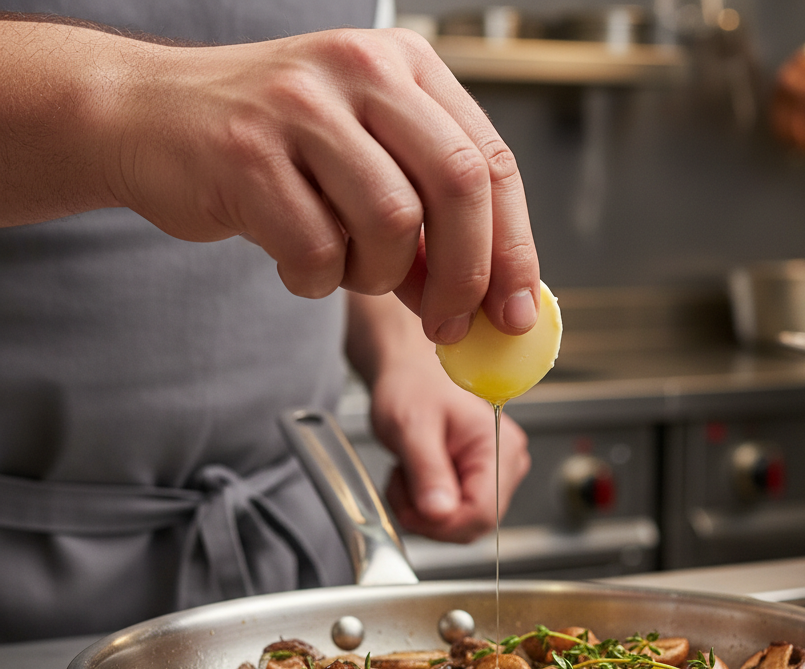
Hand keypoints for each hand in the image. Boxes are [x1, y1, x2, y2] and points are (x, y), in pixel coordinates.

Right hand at [111, 28, 540, 340]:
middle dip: (466, 276)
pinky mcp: (247, 153)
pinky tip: (295, 261)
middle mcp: (361, 69)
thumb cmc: (272, 150)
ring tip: (344, 266)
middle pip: (459, 186)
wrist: (148, 117)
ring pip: (392, 223)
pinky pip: (317, 251)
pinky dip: (315, 280)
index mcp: (406, 67)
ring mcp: (301, 105)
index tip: (515, 313)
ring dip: (377, 276)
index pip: (492, 163)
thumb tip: (488, 301)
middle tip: (449, 325)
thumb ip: (428, 217)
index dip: (514, 249)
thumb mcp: (366, 161)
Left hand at [347, 293, 530, 542]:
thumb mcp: (411, 427)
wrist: (410, 374)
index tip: (410, 507)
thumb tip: (440, 514)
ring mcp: (498, 474)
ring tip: (408, 475)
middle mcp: (508, 463)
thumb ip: (427, 471)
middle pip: (474, 524)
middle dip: (430, 516)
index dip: (442, 522)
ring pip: (463, 524)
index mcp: (500, 446)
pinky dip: (430, 506)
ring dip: (426, 512)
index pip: (482, 513)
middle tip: (402, 483)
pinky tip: (418, 478)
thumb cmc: (413, 387)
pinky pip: (457, 514)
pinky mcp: (483, 481)